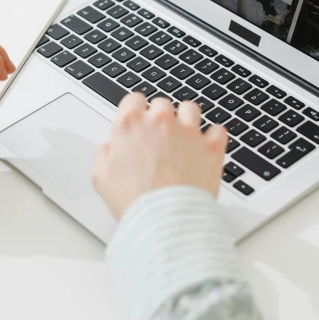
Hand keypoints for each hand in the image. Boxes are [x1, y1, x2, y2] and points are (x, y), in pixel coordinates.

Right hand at [92, 94, 227, 219]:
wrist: (166, 220)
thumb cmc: (134, 201)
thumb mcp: (101, 178)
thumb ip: (103, 155)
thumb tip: (109, 149)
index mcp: (131, 124)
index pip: (133, 99)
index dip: (135, 111)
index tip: (138, 121)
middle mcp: (160, 121)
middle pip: (161, 104)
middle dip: (159, 118)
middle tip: (158, 138)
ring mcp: (188, 132)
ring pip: (190, 109)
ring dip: (186, 120)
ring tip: (183, 138)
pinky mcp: (211, 147)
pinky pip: (217, 130)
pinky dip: (213, 137)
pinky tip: (206, 147)